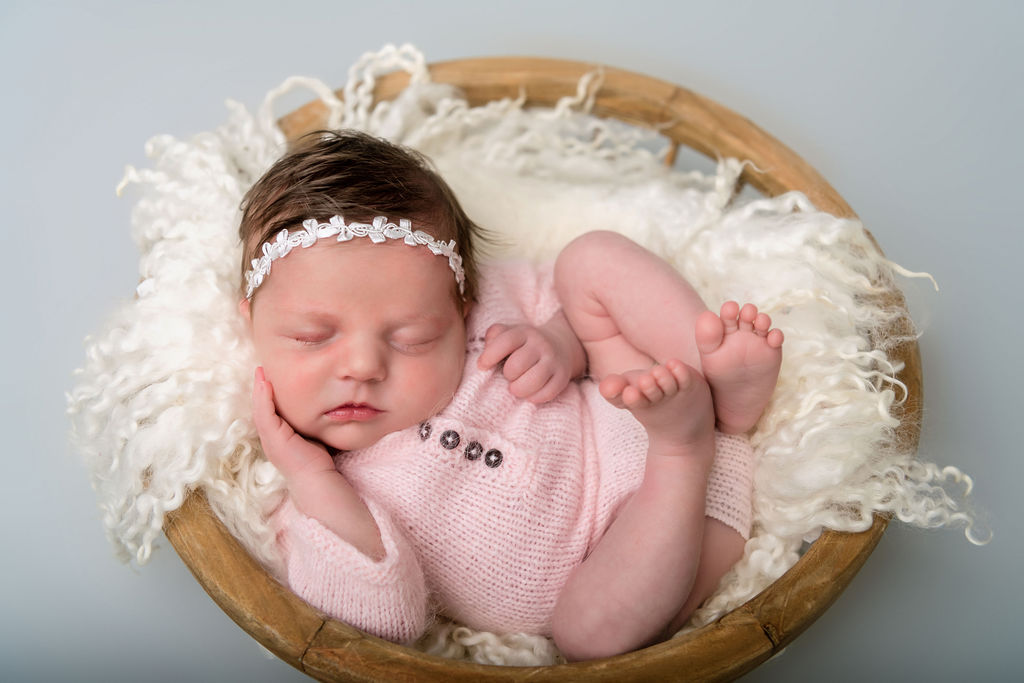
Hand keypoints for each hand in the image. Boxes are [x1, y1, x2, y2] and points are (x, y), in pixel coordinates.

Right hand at [252, 367, 334, 481]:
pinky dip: (264, 398)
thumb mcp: (310, 436)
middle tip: (260, 369)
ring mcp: (269, 439)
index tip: (269, 376)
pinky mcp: (274, 439)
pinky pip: (265, 414)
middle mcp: (269, 438)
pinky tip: (265, 384)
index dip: (266, 394)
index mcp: (276, 437)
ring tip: (260, 372)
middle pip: (260, 407)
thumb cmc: (317, 461)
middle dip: (259, 388)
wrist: (317, 479)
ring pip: (260, 409)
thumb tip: (319, 408)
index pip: (268, 411)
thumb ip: (307, 423)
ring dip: (259, 389)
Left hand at [477, 314, 584, 402]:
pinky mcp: (563, 376)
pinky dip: (535, 397)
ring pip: (533, 380)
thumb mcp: (509, 333)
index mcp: (524, 333)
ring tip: (516, 387)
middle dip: (507, 375)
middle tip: (509, 376)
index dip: (490, 355)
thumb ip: (493, 337)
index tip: (482, 366)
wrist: (560, 344)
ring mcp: (553, 360)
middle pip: (517, 365)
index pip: (506, 341)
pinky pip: (548, 393)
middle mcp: (540, 344)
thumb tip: (484, 358)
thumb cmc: (524, 344)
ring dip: (519, 389)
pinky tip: (530, 394)